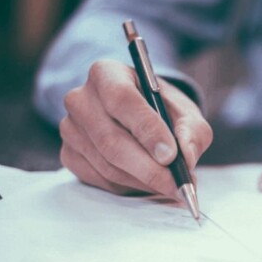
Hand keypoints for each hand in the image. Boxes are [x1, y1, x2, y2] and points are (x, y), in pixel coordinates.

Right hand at [59, 59, 212, 195]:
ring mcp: (70, 128)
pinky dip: (128, 187)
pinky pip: (100, 179)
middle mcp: (81, 98)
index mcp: (107, 74)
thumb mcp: (185, 113)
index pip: (122, 99)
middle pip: (111, 140)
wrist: (139, 117)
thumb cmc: (162, 110)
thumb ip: (191, 132)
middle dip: (148, 168)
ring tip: (170, 185)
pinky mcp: (69, 154)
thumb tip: (186, 158)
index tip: (171, 155)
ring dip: (143, 181)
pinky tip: (147, 183)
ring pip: (107, 165)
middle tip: (176, 184)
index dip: (147, 130)